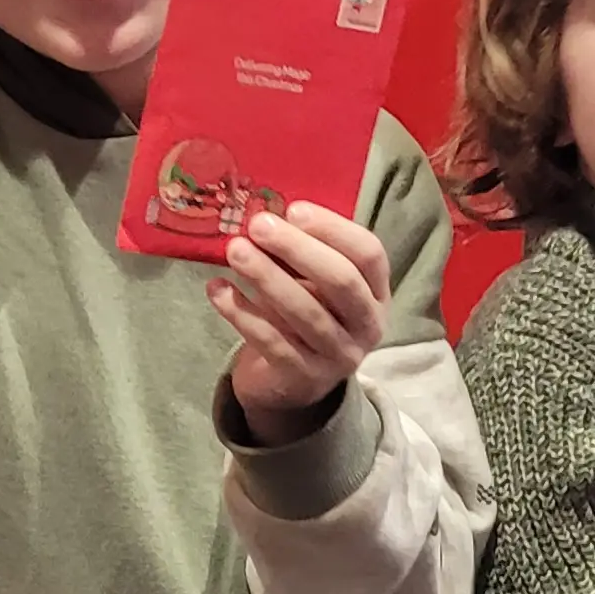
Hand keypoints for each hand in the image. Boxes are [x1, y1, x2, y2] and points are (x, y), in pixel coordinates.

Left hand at [214, 203, 390, 442]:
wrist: (291, 384)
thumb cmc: (305, 315)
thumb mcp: (314, 284)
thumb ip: (302, 254)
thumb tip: (269, 216)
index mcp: (377, 292)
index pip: (369, 254)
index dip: (333, 229)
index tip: (293, 209)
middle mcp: (368, 325)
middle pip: (341, 281)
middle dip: (297, 249)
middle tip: (257, 225)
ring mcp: (338, 355)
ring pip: (305, 312)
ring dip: (266, 276)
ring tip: (234, 250)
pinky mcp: (303, 376)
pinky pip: (271, 340)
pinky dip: (241, 312)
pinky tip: (217, 289)